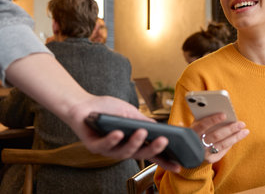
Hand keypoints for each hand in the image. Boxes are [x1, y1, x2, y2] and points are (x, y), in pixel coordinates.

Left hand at [66, 95, 180, 171]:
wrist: (84, 103)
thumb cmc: (108, 109)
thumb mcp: (131, 113)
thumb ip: (145, 122)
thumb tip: (161, 128)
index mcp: (132, 142)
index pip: (150, 153)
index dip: (164, 160)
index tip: (178, 165)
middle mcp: (121, 148)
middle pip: (140, 154)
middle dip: (153, 149)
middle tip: (163, 141)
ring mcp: (108, 149)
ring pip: (123, 152)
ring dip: (134, 142)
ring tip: (141, 132)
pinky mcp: (93, 146)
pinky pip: (104, 146)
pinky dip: (112, 140)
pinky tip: (118, 133)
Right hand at [191, 113, 248, 163]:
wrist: (188, 152)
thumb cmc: (195, 132)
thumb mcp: (194, 125)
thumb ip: (203, 118)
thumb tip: (217, 111)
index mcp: (192, 132)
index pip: (203, 125)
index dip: (213, 120)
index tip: (224, 114)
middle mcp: (198, 144)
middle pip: (216, 135)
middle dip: (230, 129)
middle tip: (242, 123)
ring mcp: (204, 153)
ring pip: (222, 144)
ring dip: (235, 137)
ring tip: (245, 131)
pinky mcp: (210, 159)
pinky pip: (223, 151)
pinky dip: (230, 143)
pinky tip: (237, 137)